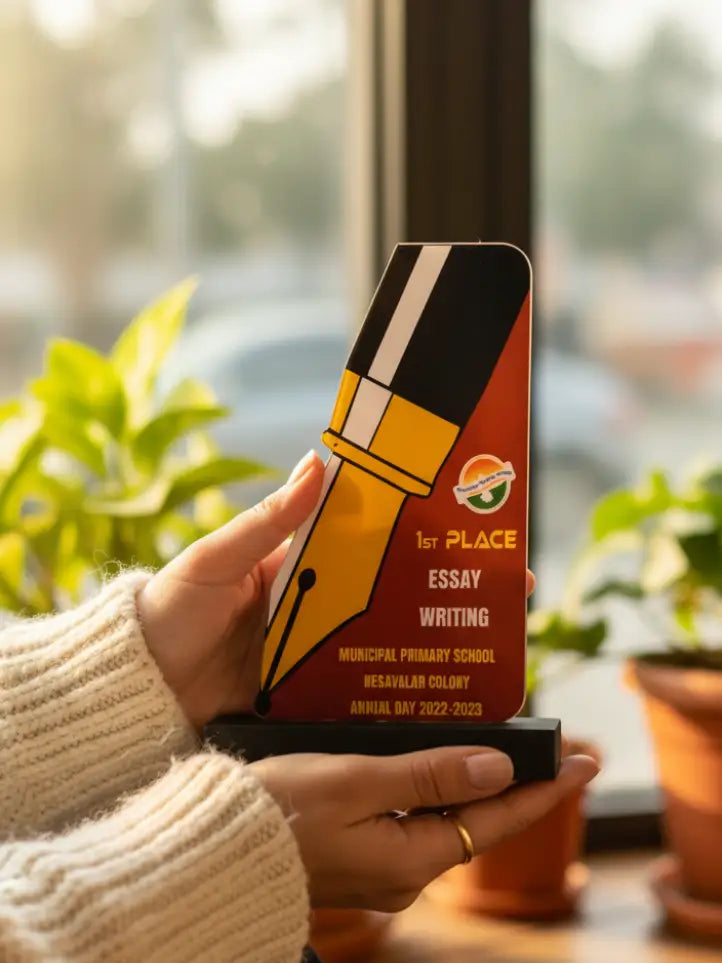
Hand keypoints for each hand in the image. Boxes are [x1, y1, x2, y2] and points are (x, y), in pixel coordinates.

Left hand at [138, 448, 535, 730]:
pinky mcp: (308, 697)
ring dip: (433, 640)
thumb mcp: (211, 560)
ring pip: (384, 642)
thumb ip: (264, 520)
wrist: (134, 692)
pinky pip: (360, 688)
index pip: (366, 538)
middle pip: (389, 592)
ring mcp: (314, 654)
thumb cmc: (165, 613)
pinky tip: (439, 692)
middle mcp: (314, 606)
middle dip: (445, 589)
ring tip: (491, 642)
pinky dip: (397, 688)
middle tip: (506, 587)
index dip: (414, 531)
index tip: (467, 523)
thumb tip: (317, 461)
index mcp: (295, 564)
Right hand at [252, 747, 598, 909]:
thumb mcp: (358, 783)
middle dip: (514, 785)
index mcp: (412, 858)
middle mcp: (404, 871)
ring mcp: (380, 867)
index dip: (544, 790)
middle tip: (549, 748)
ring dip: (473, 783)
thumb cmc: (280, 810)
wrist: (216, 848)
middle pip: (476, 821)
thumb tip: (498, 766)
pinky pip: (413, 820)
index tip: (585, 762)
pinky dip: (433, 789)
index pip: (497, 820)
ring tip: (499, 746)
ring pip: (444, 819)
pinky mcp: (357, 854)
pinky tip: (431, 760)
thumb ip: (429, 774)